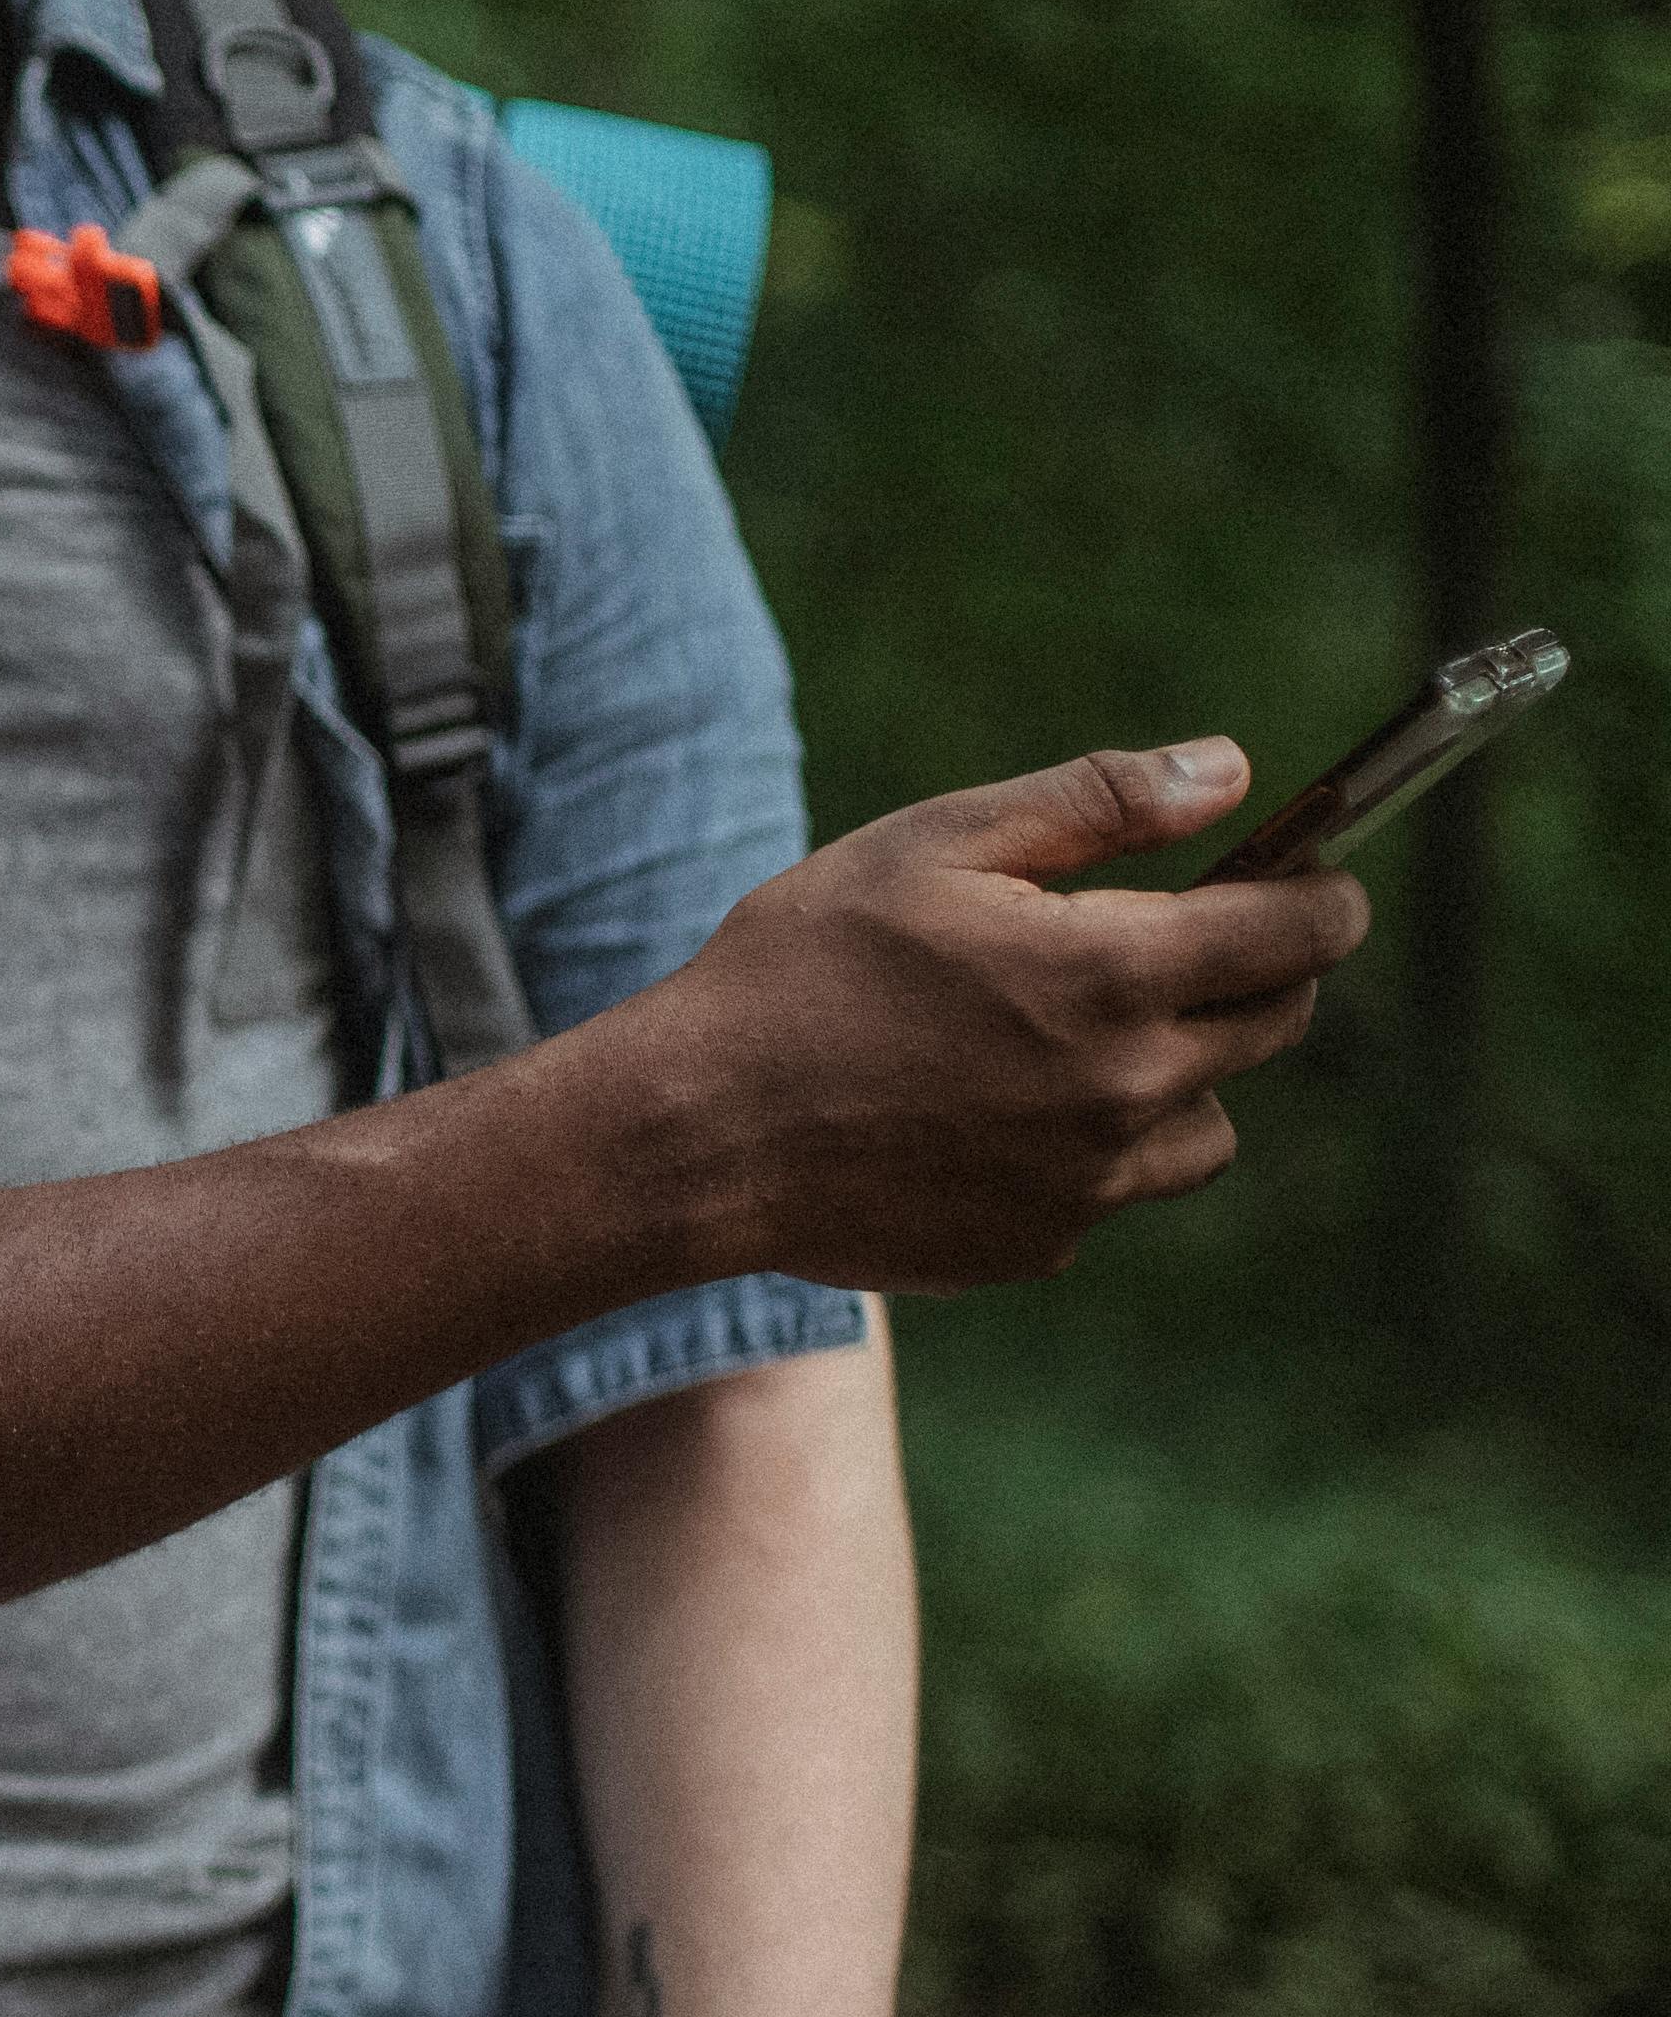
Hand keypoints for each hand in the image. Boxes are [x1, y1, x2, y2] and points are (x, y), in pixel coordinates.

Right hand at [619, 741, 1369, 1292]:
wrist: (693, 1133)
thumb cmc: (799, 967)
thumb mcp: (934, 843)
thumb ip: (1098, 800)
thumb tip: (1234, 771)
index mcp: (1115, 972)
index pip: (1303, 931)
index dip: (1321, 895)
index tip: (1303, 881)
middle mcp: (1129, 1086)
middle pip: (1278, 1024)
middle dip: (1252, 973)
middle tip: (1164, 944)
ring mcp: (1090, 1181)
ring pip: (1209, 1124)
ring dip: (1176, 1077)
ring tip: (1065, 1046)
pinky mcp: (1041, 1244)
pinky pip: (1112, 1192)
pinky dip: (1081, 1154)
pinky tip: (981, 1118)